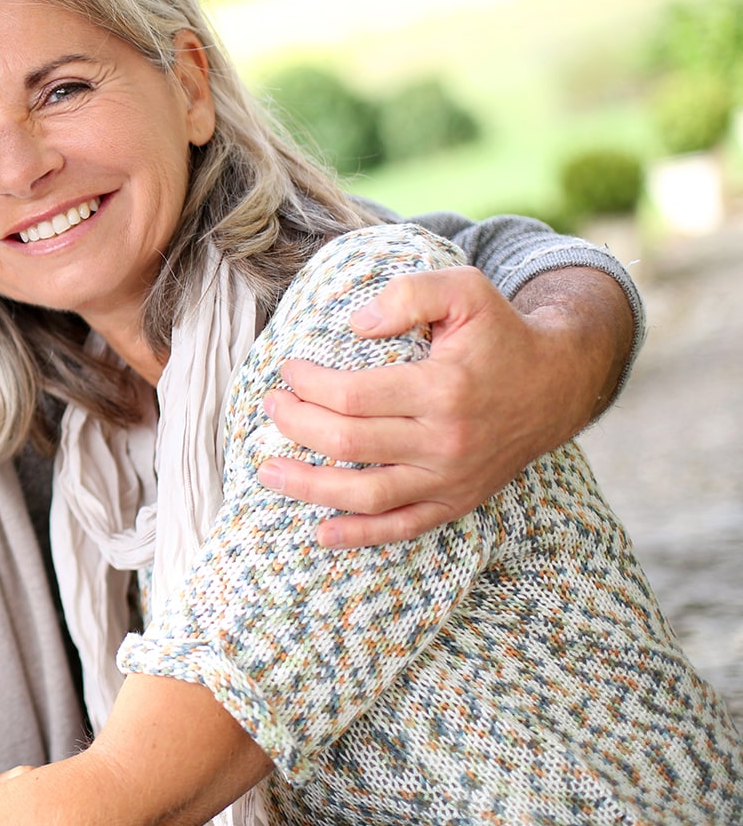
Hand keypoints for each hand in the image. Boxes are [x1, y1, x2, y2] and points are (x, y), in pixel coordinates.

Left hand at [256, 265, 631, 548]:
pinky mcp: (457, 501)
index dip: (308, 384)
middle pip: (348, 443)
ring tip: (268, 470)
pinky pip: (402, 528)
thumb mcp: (464, 290)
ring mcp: (451, 479)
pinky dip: (360, 535)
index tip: (288, 370)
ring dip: (309, 486)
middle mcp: (446, 441)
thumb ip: (408, 294)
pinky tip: (321, 533)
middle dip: (296, 425)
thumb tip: (356, 324)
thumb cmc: (500, 333)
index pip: (352, 396)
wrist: (557, 384)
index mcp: (443, 389)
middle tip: (271, 406)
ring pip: (366, 495)